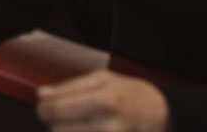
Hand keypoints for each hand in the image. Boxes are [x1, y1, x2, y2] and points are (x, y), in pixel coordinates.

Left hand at [35, 70, 169, 131]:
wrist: (164, 118)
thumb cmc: (135, 97)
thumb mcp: (106, 80)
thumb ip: (70, 87)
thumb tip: (41, 95)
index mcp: (104, 100)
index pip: (55, 108)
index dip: (44, 109)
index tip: (45, 107)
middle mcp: (108, 126)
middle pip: (57, 130)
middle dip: (55, 123)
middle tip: (63, 118)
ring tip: (80, 126)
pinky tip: (88, 130)